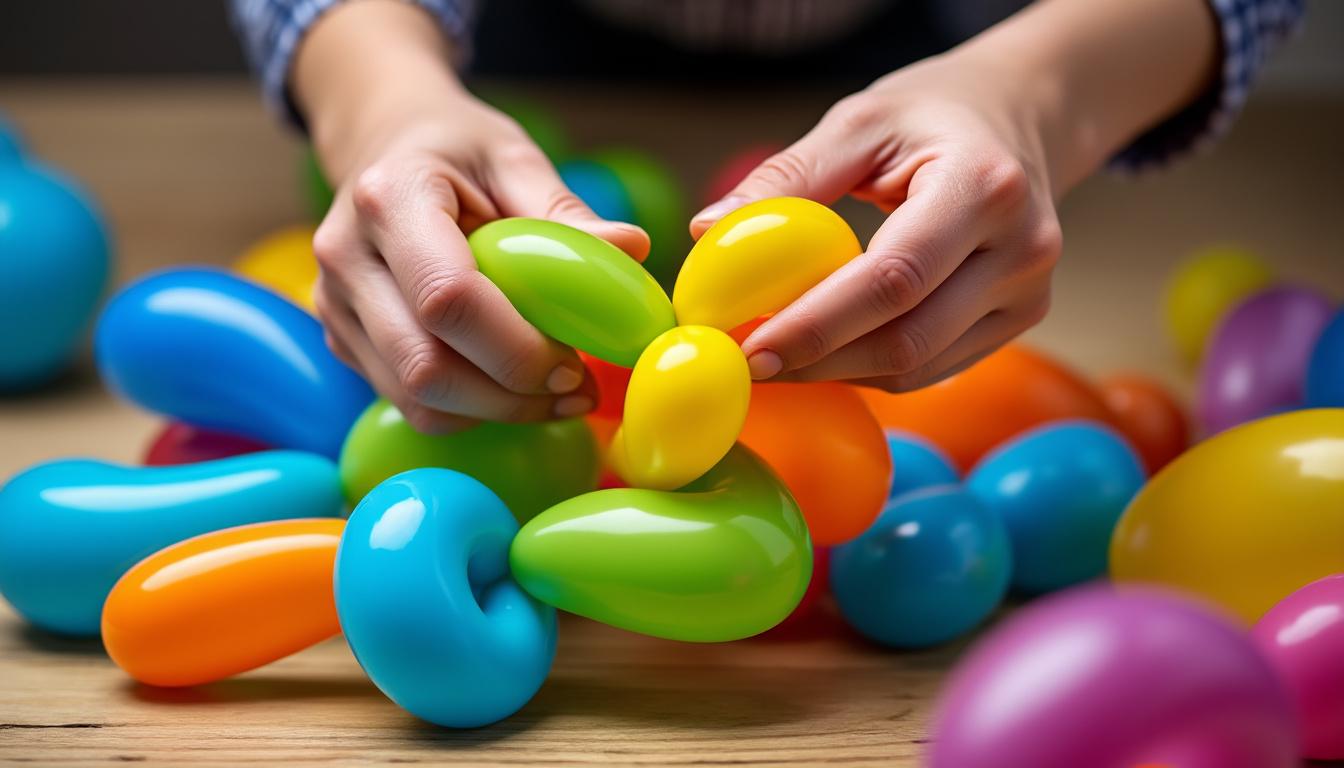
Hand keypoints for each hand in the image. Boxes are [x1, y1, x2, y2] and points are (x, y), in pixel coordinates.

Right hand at [295, 1, 648, 431]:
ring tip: (555, 395)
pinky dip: (469, 409)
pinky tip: (509, 386)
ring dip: (495, 411)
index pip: (447, 297)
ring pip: (415, 397)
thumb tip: (633, 250)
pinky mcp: (341, 338)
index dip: (516, 347)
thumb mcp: (513, 159)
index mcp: (389, 198)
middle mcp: (347, 257)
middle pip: (426, 366)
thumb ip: (566, 213)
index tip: (576, 363)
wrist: (383, 143)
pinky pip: (408, 401)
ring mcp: (334, 304)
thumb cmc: (456, 150)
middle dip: (512, 395)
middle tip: (578, 391)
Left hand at [690, 0, 1216, 392]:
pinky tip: (824, 353)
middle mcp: (1021, 248)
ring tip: (775, 360)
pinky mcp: (1019, 319)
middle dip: (817, 362)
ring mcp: (1028, 293)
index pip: (893, 277)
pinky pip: (932, 367)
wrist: (1020, 116)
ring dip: (837, 373)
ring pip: (918, 366)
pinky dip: (869, 368)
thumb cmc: (932, 115)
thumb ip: (787, 176)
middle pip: (907, 338)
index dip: (817, 324)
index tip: (749, 348)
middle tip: (747, 364)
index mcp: (985, 187)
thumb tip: (706, 231)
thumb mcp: (859, 122)